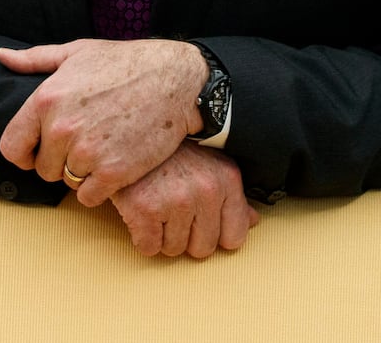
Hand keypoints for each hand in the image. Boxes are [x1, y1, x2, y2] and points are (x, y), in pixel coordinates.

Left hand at [0, 39, 205, 205]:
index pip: (11, 147)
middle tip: (85, 142)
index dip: (24, 153)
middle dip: (59, 161)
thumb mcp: (77, 52)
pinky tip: (114, 165)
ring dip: (82, 173)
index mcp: (46, 99)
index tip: (40, 150)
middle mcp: (62, 128)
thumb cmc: (126, 63)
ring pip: (67, 182)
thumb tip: (2, 57)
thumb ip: (35, 59)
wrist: (176, 79)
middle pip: (43, 169)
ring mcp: (88, 152)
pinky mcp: (114, 172)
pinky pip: (89, 198)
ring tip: (103, 148)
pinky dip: (100, 188)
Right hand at [110, 142, 257, 257]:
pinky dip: (141, 236)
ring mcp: (176, 200)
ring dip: (162, 235)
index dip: (213, 234)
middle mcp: (206, 190)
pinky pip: (148, 248)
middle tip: (171, 207)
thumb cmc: (169, 150)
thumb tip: (252, 222)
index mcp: (226, 179)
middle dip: (185, 236)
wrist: (128, 131)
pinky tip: (140, 210)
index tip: (199, 220)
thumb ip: (233, 196)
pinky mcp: (146, 209)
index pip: (234, 238)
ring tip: (156, 203)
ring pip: (173, 250)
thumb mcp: (209, 164)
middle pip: (202, 249)